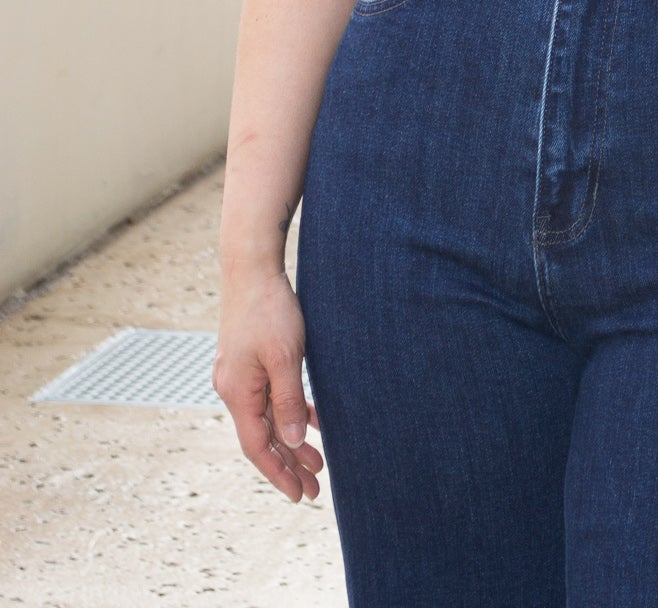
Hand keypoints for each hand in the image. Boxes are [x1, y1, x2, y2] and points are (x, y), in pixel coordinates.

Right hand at [214, 267, 324, 501]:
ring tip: (318, 462)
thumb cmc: (270, 310)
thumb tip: (290, 443)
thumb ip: (288, 402)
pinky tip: (313, 421)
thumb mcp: (285, 358)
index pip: (257, 448)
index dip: (278, 474)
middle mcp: (233, 389)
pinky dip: (289, 413)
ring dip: (291, 441)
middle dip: (288, 464)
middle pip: (262, 438)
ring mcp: (239, 375)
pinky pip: (269, 398)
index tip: (300, 495)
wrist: (252, 268)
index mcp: (238, 393)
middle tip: (315, 488)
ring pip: (267, 419)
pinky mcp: (248, 361)